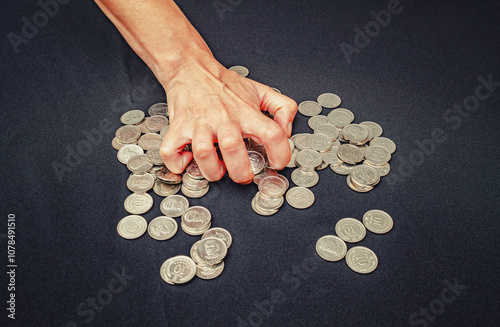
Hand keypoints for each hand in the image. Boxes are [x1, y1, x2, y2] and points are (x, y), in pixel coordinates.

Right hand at [159, 58, 296, 183]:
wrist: (191, 68)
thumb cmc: (224, 85)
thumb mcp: (260, 91)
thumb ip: (282, 108)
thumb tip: (287, 131)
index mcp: (246, 112)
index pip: (272, 134)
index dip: (280, 153)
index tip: (277, 163)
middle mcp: (223, 119)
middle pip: (233, 149)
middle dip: (241, 172)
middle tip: (243, 175)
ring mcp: (199, 124)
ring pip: (203, 154)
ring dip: (212, 170)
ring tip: (218, 169)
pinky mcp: (178, 128)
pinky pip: (171, 152)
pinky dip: (178, 163)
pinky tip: (189, 160)